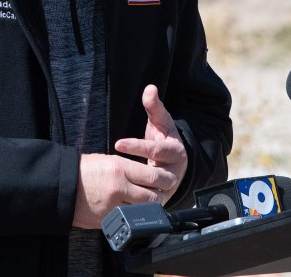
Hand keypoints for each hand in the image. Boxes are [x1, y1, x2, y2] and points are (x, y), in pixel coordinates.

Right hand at [73, 153, 169, 228]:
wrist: (60, 184)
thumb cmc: (83, 170)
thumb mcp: (107, 161)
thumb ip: (128, 170)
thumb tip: (146, 180)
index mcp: (120, 168)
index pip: (154, 177)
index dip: (165, 180)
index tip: (168, 180)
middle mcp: (120, 187)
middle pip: (153, 197)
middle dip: (160, 196)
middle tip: (161, 194)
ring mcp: (114, 205)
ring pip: (143, 211)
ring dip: (147, 208)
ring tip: (147, 204)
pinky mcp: (107, 219)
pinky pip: (128, 219)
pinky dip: (132, 216)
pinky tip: (130, 211)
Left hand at [113, 85, 187, 205]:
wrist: (173, 159)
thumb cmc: (164, 137)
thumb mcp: (160, 121)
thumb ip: (154, 106)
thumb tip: (151, 88)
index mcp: (176, 151)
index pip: (156, 150)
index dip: (137, 146)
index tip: (118, 143)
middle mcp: (175, 171)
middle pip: (155, 173)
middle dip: (135, 171)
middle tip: (114, 168)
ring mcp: (170, 186)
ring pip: (154, 192)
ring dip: (136, 192)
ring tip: (116, 190)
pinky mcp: (162, 198)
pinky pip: (150, 203)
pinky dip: (136, 203)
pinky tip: (120, 201)